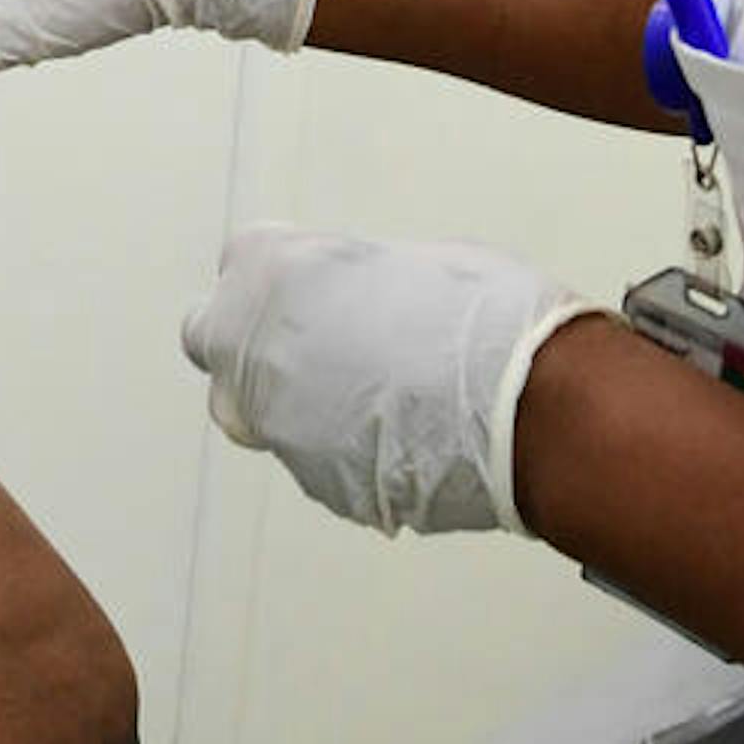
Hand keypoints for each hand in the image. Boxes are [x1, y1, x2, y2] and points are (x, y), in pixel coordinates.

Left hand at [181, 227, 599, 537]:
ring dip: (292, 402)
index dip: (276, 277)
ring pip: (256, 412)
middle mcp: (257, 349)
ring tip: (369, 395)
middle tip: (311, 344)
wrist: (530, 407)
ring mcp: (280, 423)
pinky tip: (398, 435)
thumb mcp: (413, 263)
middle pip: (214, 342)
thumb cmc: (488, 320)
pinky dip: (340, 448)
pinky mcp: (315, 481)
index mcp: (276, 274)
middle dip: (250, 344)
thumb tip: (357, 302)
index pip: (239, 263)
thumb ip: (353, 284)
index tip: (303, 286)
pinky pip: (311, 458)